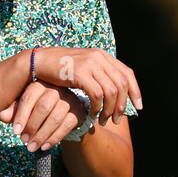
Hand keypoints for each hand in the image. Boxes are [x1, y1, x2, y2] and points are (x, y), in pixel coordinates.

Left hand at [0, 81, 86, 150]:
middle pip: (43, 107)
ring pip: (55, 118)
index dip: (21, 115)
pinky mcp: (78, 111)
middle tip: (24, 141)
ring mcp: (69, 99)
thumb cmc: (38, 107)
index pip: (29, 97)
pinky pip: (66, 126)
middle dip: (32, 126)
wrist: (63, 111)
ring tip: (31, 147)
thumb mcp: (24, 108)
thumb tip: (2, 116)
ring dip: (42, 135)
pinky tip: (44, 147)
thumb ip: (12, 110)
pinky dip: (54, 138)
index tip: (15, 131)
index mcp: (39, 83)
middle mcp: (56, 88)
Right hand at [26, 47, 141, 123]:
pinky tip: (92, 115)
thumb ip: (100, 74)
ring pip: (111, 92)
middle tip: (117, 120)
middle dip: (122, 105)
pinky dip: (97, 107)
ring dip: (109, 110)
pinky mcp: (80, 73)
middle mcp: (99, 57)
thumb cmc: (61, 68)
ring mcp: (90, 64)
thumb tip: (116, 91)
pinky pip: (97, 95)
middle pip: (121, 85)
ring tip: (104, 120)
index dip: (135, 91)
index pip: (127, 73)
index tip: (138, 107)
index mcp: (103, 56)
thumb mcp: (84, 67)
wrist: (39, 61)